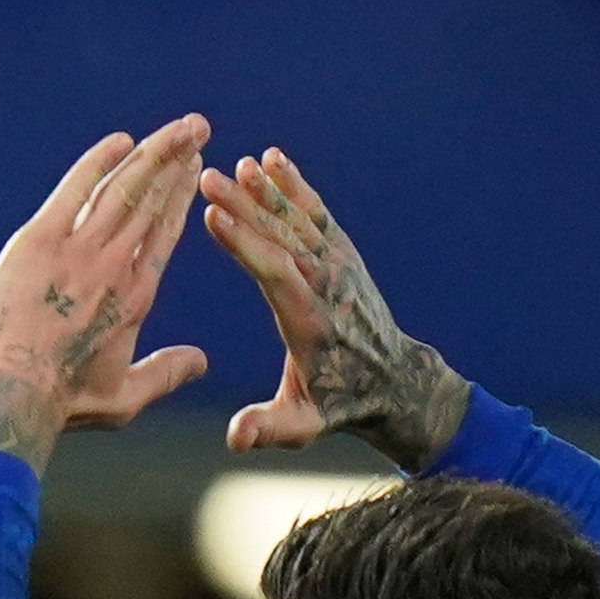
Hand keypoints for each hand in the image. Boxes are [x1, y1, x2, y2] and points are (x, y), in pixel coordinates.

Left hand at [0, 118, 212, 469]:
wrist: (13, 398)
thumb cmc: (64, 404)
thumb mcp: (124, 398)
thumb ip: (165, 374)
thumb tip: (201, 362)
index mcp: (138, 295)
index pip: (166, 230)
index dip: (181, 195)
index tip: (193, 168)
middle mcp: (116, 265)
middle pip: (153, 199)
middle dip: (178, 159)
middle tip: (197, 129)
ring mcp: (79, 250)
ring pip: (126, 187)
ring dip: (155, 151)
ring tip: (179, 127)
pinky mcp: (39, 242)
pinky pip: (76, 189)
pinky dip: (98, 162)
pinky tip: (119, 142)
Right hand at [203, 147, 467, 469]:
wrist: (391, 379)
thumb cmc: (337, 405)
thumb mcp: (302, 425)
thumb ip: (268, 428)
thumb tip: (234, 437)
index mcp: (309, 320)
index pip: (274, 272)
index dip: (244, 243)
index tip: (213, 217)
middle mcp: (326, 283)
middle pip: (281, 235)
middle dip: (244, 205)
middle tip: (208, 178)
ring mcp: (337, 264)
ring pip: (298, 218)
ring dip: (266, 189)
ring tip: (237, 164)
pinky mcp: (342, 252)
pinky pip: (316, 212)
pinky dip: (294, 186)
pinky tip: (272, 161)